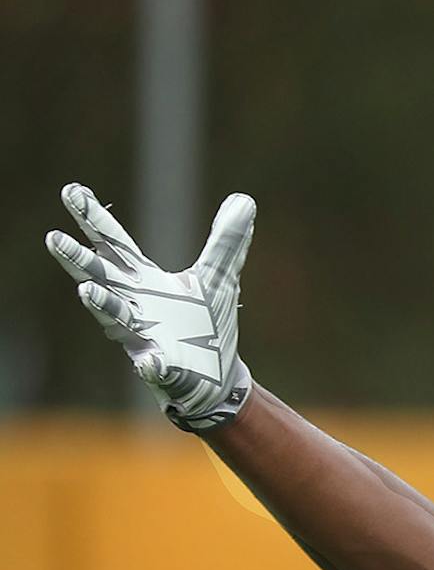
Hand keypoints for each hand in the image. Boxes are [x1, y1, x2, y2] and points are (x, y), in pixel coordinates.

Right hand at [44, 182, 256, 431]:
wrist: (217, 377)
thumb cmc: (207, 326)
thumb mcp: (220, 277)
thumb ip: (228, 241)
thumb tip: (244, 199)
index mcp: (145, 282)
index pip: (115, 245)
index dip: (94, 219)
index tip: (72, 191)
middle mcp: (135, 307)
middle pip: (101, 278)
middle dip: (79, 260)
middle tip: (54, 237)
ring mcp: (144, 338)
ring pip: (116, 320)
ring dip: (102, 305)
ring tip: (87, 291)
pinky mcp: (163, 369)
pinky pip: (155, 366)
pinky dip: (152, 363)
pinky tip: (151, 361)